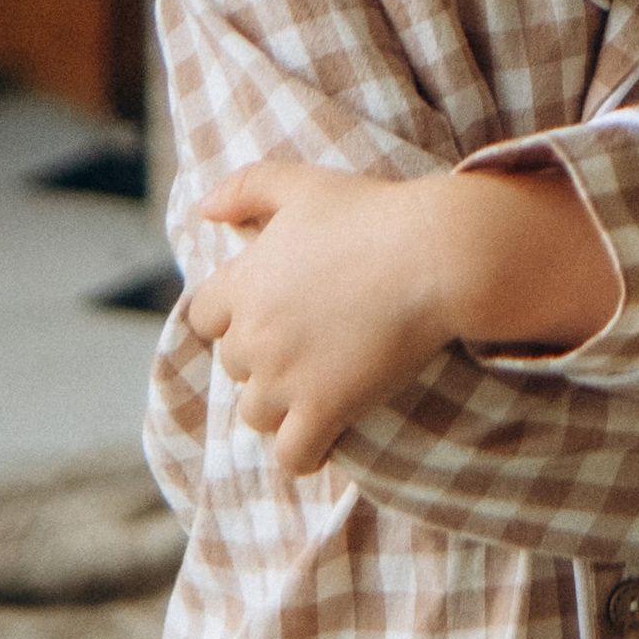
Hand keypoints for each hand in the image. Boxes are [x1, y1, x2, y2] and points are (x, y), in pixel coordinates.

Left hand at [183, 155, 617, 474]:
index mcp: (244, 281)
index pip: (203, 317)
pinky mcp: (324, 410)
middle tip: (307, 343)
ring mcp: (286, 378)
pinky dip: (303, 451)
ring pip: (256, 413)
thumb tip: (203, 209)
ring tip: (317, 387)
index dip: (233, 315)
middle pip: (234, 366)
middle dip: (262, 357)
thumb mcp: (304, 184)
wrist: (435, 255)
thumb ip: (245, 187)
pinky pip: (292, 454)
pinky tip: (326, 435)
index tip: (270, 311)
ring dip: (280, 405)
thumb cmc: (374, 214)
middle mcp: (254, 334)